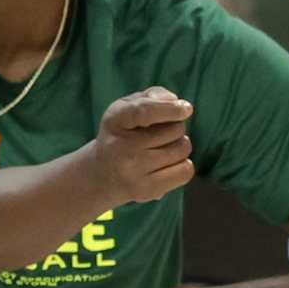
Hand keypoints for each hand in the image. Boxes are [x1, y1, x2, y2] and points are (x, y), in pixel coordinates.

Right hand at [90, 87, 193, 206]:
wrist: (102, 175)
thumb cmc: (122, 133)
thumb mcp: (127, 108)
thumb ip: (151, 97)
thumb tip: (175, 101)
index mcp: (114, 121)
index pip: (143, 111)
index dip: (169, 109)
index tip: (186, 109)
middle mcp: (120, 147)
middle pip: (174, 130)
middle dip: (176, 127)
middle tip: (160, 134)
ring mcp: (132, 171)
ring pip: (182, 149)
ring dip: (179, 146)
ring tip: (162, 149)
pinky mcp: (146, 191)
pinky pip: (185, 171)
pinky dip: (183, 165)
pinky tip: (167, 165)